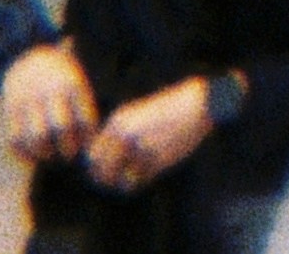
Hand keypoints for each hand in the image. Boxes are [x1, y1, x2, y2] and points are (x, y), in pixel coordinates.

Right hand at [0, 45, 100, 167]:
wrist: (26, 54)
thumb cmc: (59, 77)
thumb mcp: (76, 81)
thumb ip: (83, 107)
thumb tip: (92, 143)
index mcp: (72, 85)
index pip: (84, 119)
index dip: (87, 138)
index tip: (87, 146)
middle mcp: (50, 92)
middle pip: (59, 127)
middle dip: (67, 147)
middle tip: (69, 156)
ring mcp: (29, 99)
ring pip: (35, 136)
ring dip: (43, 153)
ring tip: (49, 157)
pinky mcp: (10, 107)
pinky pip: (15, 137)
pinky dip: (22, 152)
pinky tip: (30, 156)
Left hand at [85, 81, 218, 189]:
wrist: (196, 105)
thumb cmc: (166, 111)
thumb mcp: (136, 116)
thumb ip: (117, 135)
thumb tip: (99, 162)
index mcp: (117, 122)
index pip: (92, 155)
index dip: (96, 167)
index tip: (105, 170)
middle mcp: (125, 136)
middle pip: (101, 171)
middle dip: (106, 180)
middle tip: (115, 181)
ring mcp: (140, 148)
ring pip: (120, 180)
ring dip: (123, 183)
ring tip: (131, 179)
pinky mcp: (157, 158)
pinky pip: (139, 180)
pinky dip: (140, 182)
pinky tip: (147, 174)